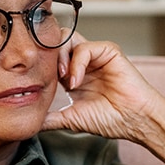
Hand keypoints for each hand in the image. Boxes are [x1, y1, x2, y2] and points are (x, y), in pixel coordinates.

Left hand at [41, 34, 162, 142]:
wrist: (134, 120)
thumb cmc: (110, 120)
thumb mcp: (72, 120)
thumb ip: (51, 119)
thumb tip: (31, 126)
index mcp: (73, 76)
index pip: (48, 59)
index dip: (40, 67)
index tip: (34, 83)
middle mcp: (83, 63)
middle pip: (55, 43)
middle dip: (47, 57)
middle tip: (48, 78)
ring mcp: (96, 55)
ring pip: (67, 39)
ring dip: (60, 57)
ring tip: (64, 79)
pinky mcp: (108, 51)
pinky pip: (85, 46)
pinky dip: (77, 62)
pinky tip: (76, 81)